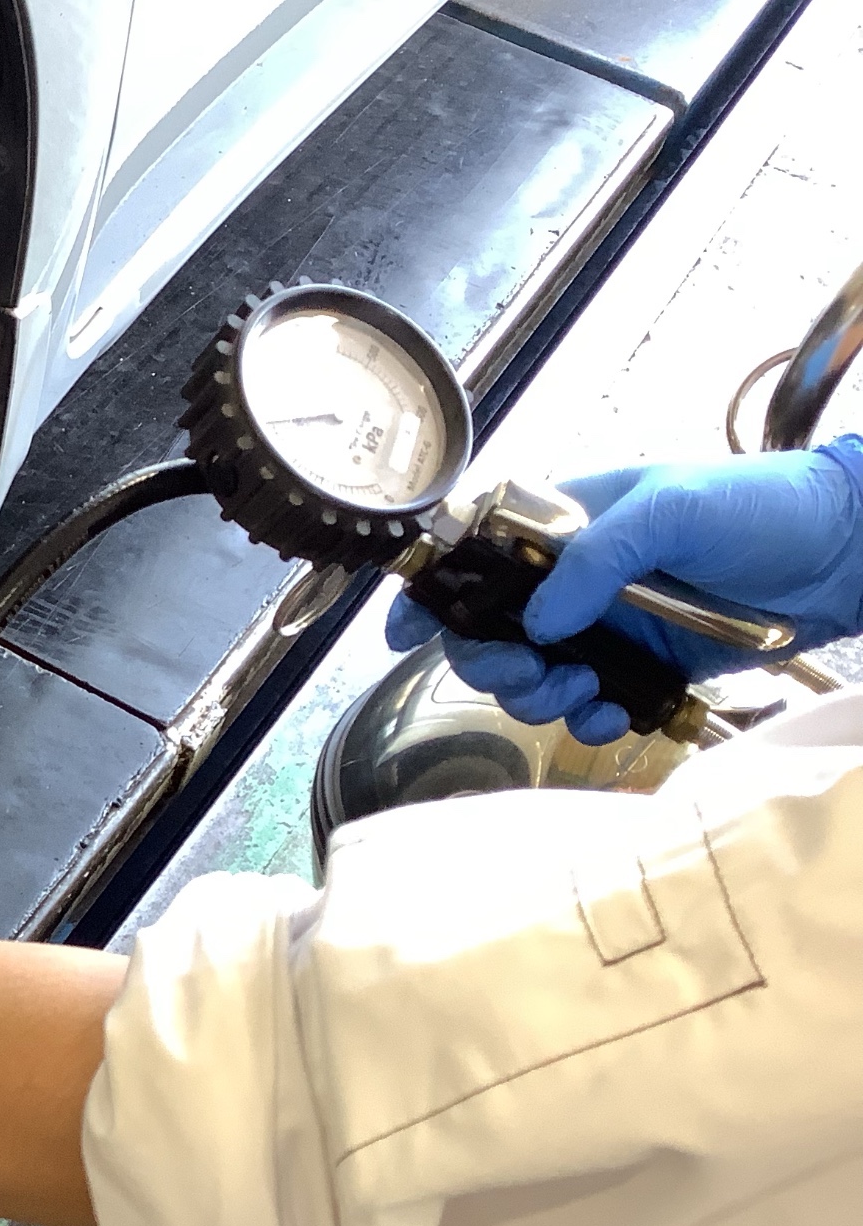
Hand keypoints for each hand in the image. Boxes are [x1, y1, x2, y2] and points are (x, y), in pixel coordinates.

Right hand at [387, 436, 862, 742]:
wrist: (847, 555)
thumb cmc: (768, 506)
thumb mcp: (675, 506)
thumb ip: (598, 555)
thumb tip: (541, 616)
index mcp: (569, 523)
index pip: (474, 552)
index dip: (432, 591)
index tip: (406, 630)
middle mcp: (576, 578)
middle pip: (488, 629)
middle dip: (492, 661)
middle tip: (530, 672)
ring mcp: (607, 624)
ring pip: (530, 675)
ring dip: (538, 696)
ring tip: (580, 692)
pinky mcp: (642, 667)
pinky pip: (588, 706)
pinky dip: (588, 720)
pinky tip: (613, 712)